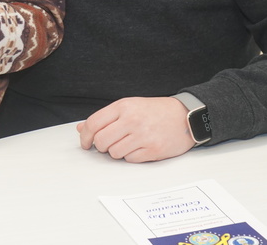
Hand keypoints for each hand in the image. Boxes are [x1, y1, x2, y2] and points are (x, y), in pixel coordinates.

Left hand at [77, 97, 194, 162]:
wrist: (185, 116)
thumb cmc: (155, 111)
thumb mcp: (129, 106)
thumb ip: (105, 118)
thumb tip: (82, 128)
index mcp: (123, 106)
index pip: (94, 123)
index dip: (85, 136)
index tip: (86, 143)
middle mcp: (132, 120)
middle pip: (101, 141)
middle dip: (101, 146)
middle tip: (107, 145)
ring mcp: (143, 136)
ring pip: (114, 153)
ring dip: (117, 151)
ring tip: (127, 143)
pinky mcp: (153, 150)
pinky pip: (130, 159)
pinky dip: (131, 156)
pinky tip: (139, 147)